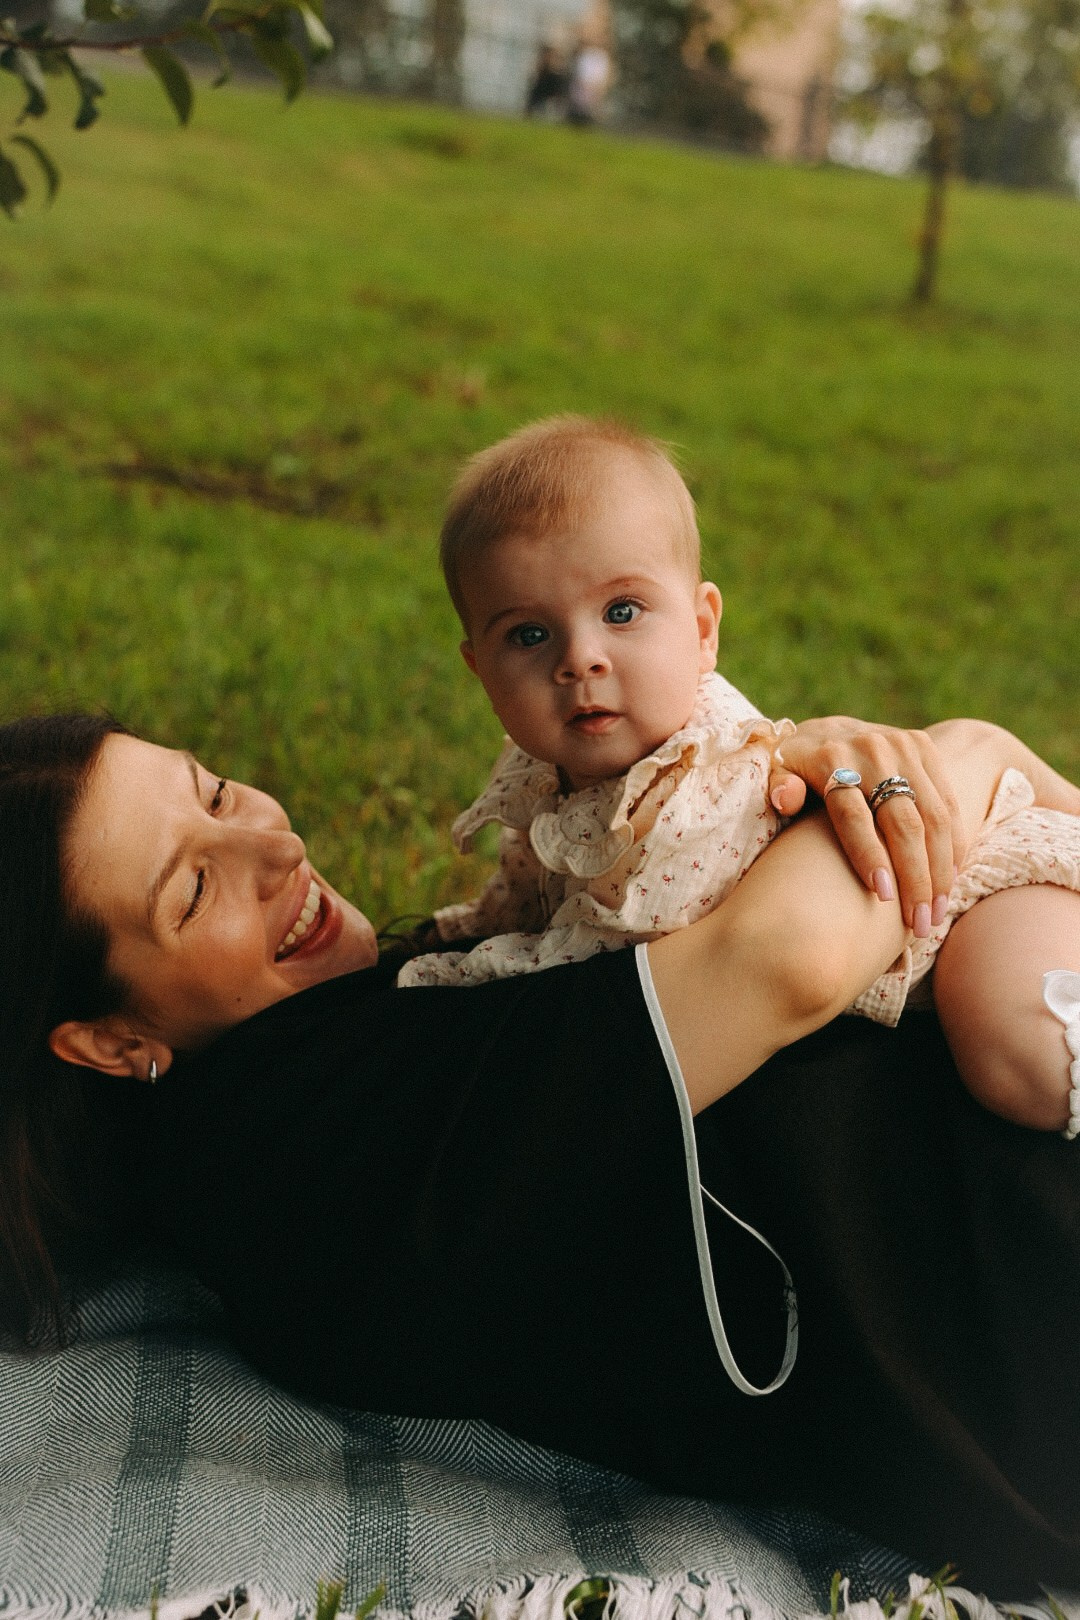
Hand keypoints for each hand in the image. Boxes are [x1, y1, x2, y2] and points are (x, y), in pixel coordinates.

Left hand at [767, 717, 964, 935]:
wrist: (827, 727)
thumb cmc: (795, 767)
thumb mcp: (776, 772)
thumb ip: (779, 786)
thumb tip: (784, 798)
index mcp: (829, 756)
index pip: (853, 813)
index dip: (868, 854)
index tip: (883, 896)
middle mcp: (871, 748)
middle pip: (902, 821)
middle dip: (915, 876)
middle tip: (919, 924)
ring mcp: (903, 746)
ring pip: (933, 817)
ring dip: (940, 870)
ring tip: (936, 915)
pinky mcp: (925, 747)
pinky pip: (948, 802)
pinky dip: (954, 843)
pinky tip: (950, 881)